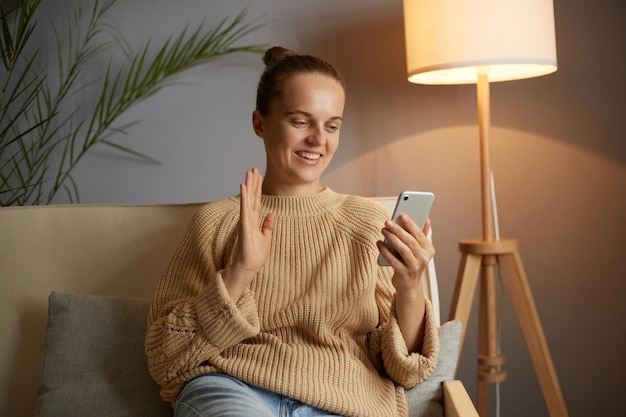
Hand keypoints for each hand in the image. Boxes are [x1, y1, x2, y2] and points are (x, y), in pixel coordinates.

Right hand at [223, 167, 274, 300]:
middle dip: (252, 182)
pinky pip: (244, 209)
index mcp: (254, 220)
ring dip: (248, 186)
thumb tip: (271, 215)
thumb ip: (267, 226)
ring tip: (248, 172)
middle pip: (251, 197)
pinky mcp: (244, 226)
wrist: (249, 268)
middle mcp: (248, 218)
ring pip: (247, 200)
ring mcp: (245, 221)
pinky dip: (244, 197)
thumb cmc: (255, 256)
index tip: (258, 175)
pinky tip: (243, 187)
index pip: (256, 200)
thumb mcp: (266, 238)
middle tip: (253, 168)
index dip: (257, 187)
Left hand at [377, 215, 434, 293]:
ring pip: (403, 250)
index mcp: (429, 249)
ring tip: (383, 230)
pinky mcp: (404, 274)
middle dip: (398, 230)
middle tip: (388, 222)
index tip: (401, 215)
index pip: (419, 234)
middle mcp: (424, 258)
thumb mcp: (419, 249)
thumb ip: (421, 234)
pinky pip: (393, 260)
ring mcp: (414, 267)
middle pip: (410, 241)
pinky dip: (385, 251)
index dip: (410, 224)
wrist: (409, 285)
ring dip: (392, 238)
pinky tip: (379, 243)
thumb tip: (426, 218)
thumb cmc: (412, 262)